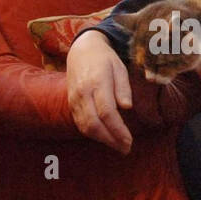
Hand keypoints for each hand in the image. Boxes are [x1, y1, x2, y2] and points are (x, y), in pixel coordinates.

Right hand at [66, 29, 133, 153]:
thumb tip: (127, 107)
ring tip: (118, 146)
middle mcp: (83, 92)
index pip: (107, 112)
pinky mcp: (70, 103)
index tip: (130, 140)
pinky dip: (92, 134)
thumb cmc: (105, 59)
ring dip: (102, 140)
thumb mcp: (119, 68)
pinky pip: (80, 123)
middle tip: (125, 148)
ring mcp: (74, 99)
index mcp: (97, 82)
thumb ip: (123, 87)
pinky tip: (105, 137)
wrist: (81, 50)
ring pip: (85, 127)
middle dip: (110, 140)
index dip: (118, 129)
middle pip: (94, 123)